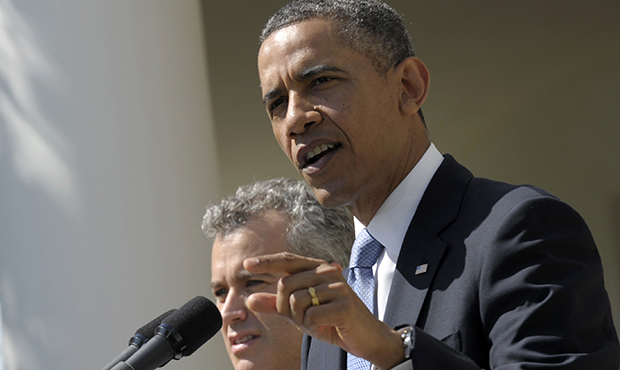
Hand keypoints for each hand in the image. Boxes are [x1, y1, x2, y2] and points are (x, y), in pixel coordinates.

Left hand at [243, 252, 404, 368]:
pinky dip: (313, 326)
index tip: (246, 264)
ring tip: (317, 322)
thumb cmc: (332, 321)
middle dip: (286, 309)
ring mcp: (337, 286)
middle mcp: (327, 272)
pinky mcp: (344, 304)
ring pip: (295, 301)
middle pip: (285, 285)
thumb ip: (275, 305)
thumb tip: (249, 299)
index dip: (266, 261)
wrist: (365, 337)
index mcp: (317, 269)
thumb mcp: (299, 313)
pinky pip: (311, 315)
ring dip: (300, 319)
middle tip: (304, 319)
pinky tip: (326, 326)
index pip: (287, 260)